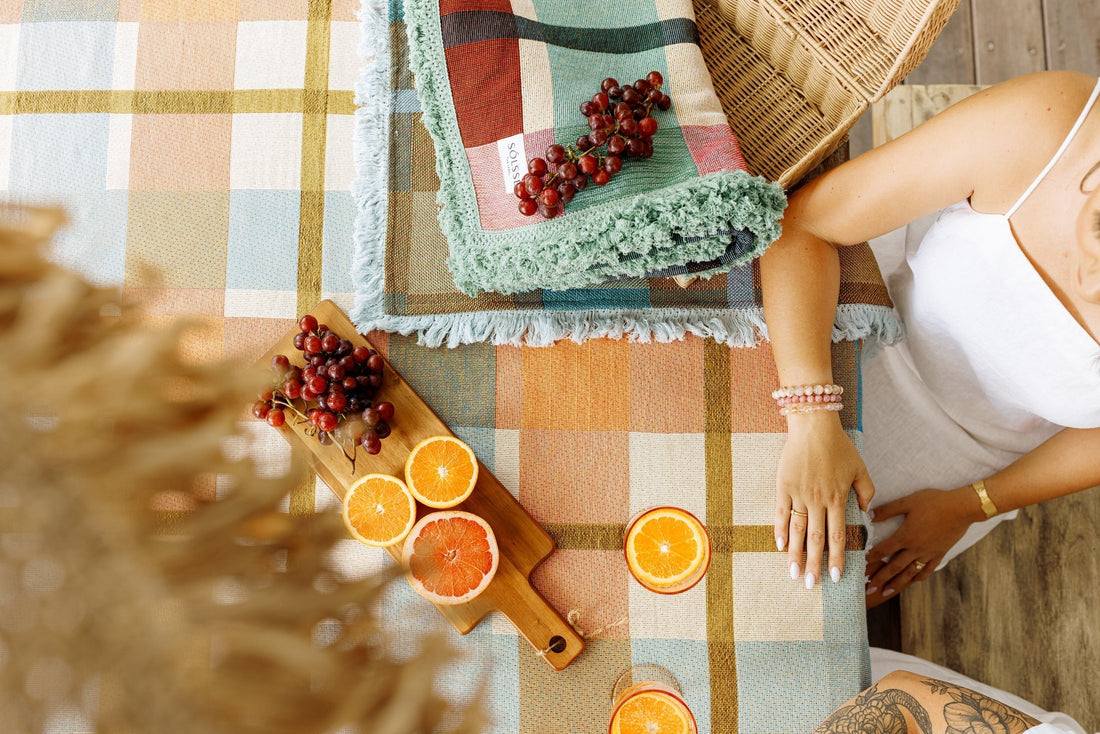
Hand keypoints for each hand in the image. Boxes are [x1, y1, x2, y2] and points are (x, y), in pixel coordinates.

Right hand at [775, 413, 874, 587]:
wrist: (814, 426)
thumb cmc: (839, 446)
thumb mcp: (860, 467)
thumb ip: (866, 491)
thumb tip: (867, 512)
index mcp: (837, 498)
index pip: (837, 536)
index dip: (835, 558)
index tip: (834, 577)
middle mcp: (818, 500)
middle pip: (816, 539)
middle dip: (814, 564)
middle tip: (811, 585)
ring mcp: (799, 494)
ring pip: (798, 531)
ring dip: (795, 554)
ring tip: (794, 573)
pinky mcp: (784, 486)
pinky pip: (781, 513)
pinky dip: (781, 530)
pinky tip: (781, 546)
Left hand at [864, 487, 973, 607]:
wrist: (962, 508)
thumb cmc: (934, 502)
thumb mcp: (908, 501)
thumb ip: (888, 510)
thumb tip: (869, 515)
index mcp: (905, 535)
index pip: (883, 550)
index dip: (870, 558)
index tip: (859, 567)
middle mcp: (915, 548)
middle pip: (894, 567)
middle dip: (880, 579)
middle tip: (869, 590)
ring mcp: (928, 554)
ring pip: (910, 573)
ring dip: (897, 583)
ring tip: (886, 592)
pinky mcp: (940, 554)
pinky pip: (927, 570)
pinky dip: (918, 578)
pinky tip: (912, 582)